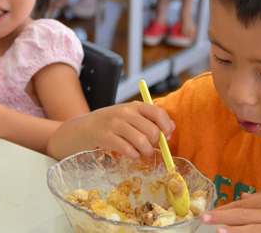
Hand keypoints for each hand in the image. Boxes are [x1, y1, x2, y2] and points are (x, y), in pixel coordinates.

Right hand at [47, 101, 174, 159]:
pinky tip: (131, 153)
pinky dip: (134, 155)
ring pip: (142, 142)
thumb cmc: (116, 122)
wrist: (88, 126)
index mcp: (135, 105)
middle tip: (149, 146)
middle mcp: (126, 112)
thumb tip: (172, 127)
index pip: (158, 113)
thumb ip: (152, 120)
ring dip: (146, 152)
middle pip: (152, 131)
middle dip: (155, 144)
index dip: (166, 127)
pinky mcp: (107, 137)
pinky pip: (129, 150)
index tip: (165, 136)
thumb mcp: (133, 116)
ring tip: (142, 152)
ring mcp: (115, 124)